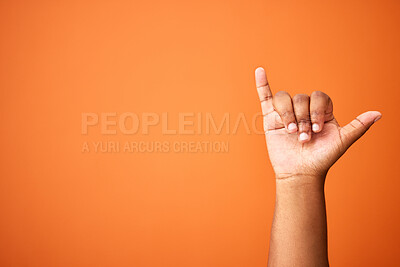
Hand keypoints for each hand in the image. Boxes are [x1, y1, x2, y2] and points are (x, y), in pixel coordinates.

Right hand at [255, 67, 380, 178]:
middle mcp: (304, 109)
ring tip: (290, 132)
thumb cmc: (322, 159)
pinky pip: (266, 97)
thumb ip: (358, 126)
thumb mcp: (342, 142)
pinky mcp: (271, 118)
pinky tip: (260, 71)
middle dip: (302, 118)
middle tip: (303, 138)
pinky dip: (262, 84)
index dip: (317, 110)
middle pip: (301, 98)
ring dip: (288, 114)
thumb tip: (378, 113)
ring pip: (284, 98)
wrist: (300, 173)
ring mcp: (286, 113)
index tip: (317, 130)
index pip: (319, 97)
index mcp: (321, 111)